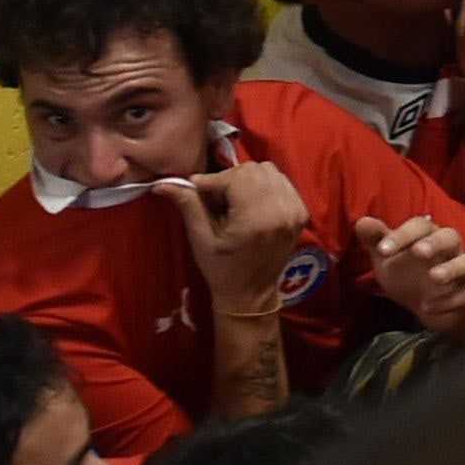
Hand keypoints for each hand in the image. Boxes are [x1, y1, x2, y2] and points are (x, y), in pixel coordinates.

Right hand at [177, 154, 313, 317]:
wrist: (252, 294)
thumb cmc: (221, 269)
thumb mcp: (200, 238)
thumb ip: (188, 205)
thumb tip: (162, 183)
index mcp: (257, 218)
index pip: (235, 177)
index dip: (212, 180)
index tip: (196, 189)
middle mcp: (282, 209)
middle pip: (253, 170)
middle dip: (230, 178)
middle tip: (215, 197)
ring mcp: (295, 209)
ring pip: (269, 171)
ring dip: (248, 179)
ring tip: (233, 199)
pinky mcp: (302, 211)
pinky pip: (282, 182)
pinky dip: (265, 185)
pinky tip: (251, 202)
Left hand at [360, 213, 464, 336]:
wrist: (434, 305)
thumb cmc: (409, 273)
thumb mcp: (389, 257)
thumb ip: (377, 239)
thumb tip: (361, 222)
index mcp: (428, 235)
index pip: (420, 225)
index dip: (402, 235)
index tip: (382, 250)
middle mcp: (449, 250)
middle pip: (451, 236)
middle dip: (435, 243)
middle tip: (418, 252)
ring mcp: (461, 272)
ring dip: (452, 269)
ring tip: (434, 277)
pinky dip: (449, 301)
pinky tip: (427, 308)